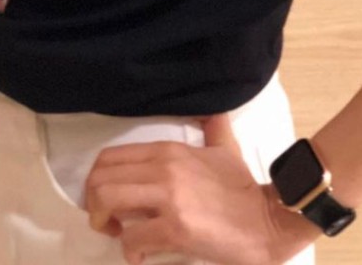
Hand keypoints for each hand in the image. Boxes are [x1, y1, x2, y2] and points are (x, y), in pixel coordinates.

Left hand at [84, 111, 319, 264]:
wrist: (267, 221)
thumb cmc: (243, 189)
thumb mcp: (225, 148)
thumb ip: (213, 127)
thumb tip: (214, 110)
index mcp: (168, 150)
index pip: (110, 157)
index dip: (97, 180)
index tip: (107, 200)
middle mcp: (163, 168)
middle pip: (100, 178)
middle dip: (93, 204)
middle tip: (107, 221)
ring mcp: (169, 197)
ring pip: (107, 201)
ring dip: (104, 223)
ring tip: (119, 235)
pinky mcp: (176, 228)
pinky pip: (132, 239)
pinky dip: (129, 252)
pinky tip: (140, 256)